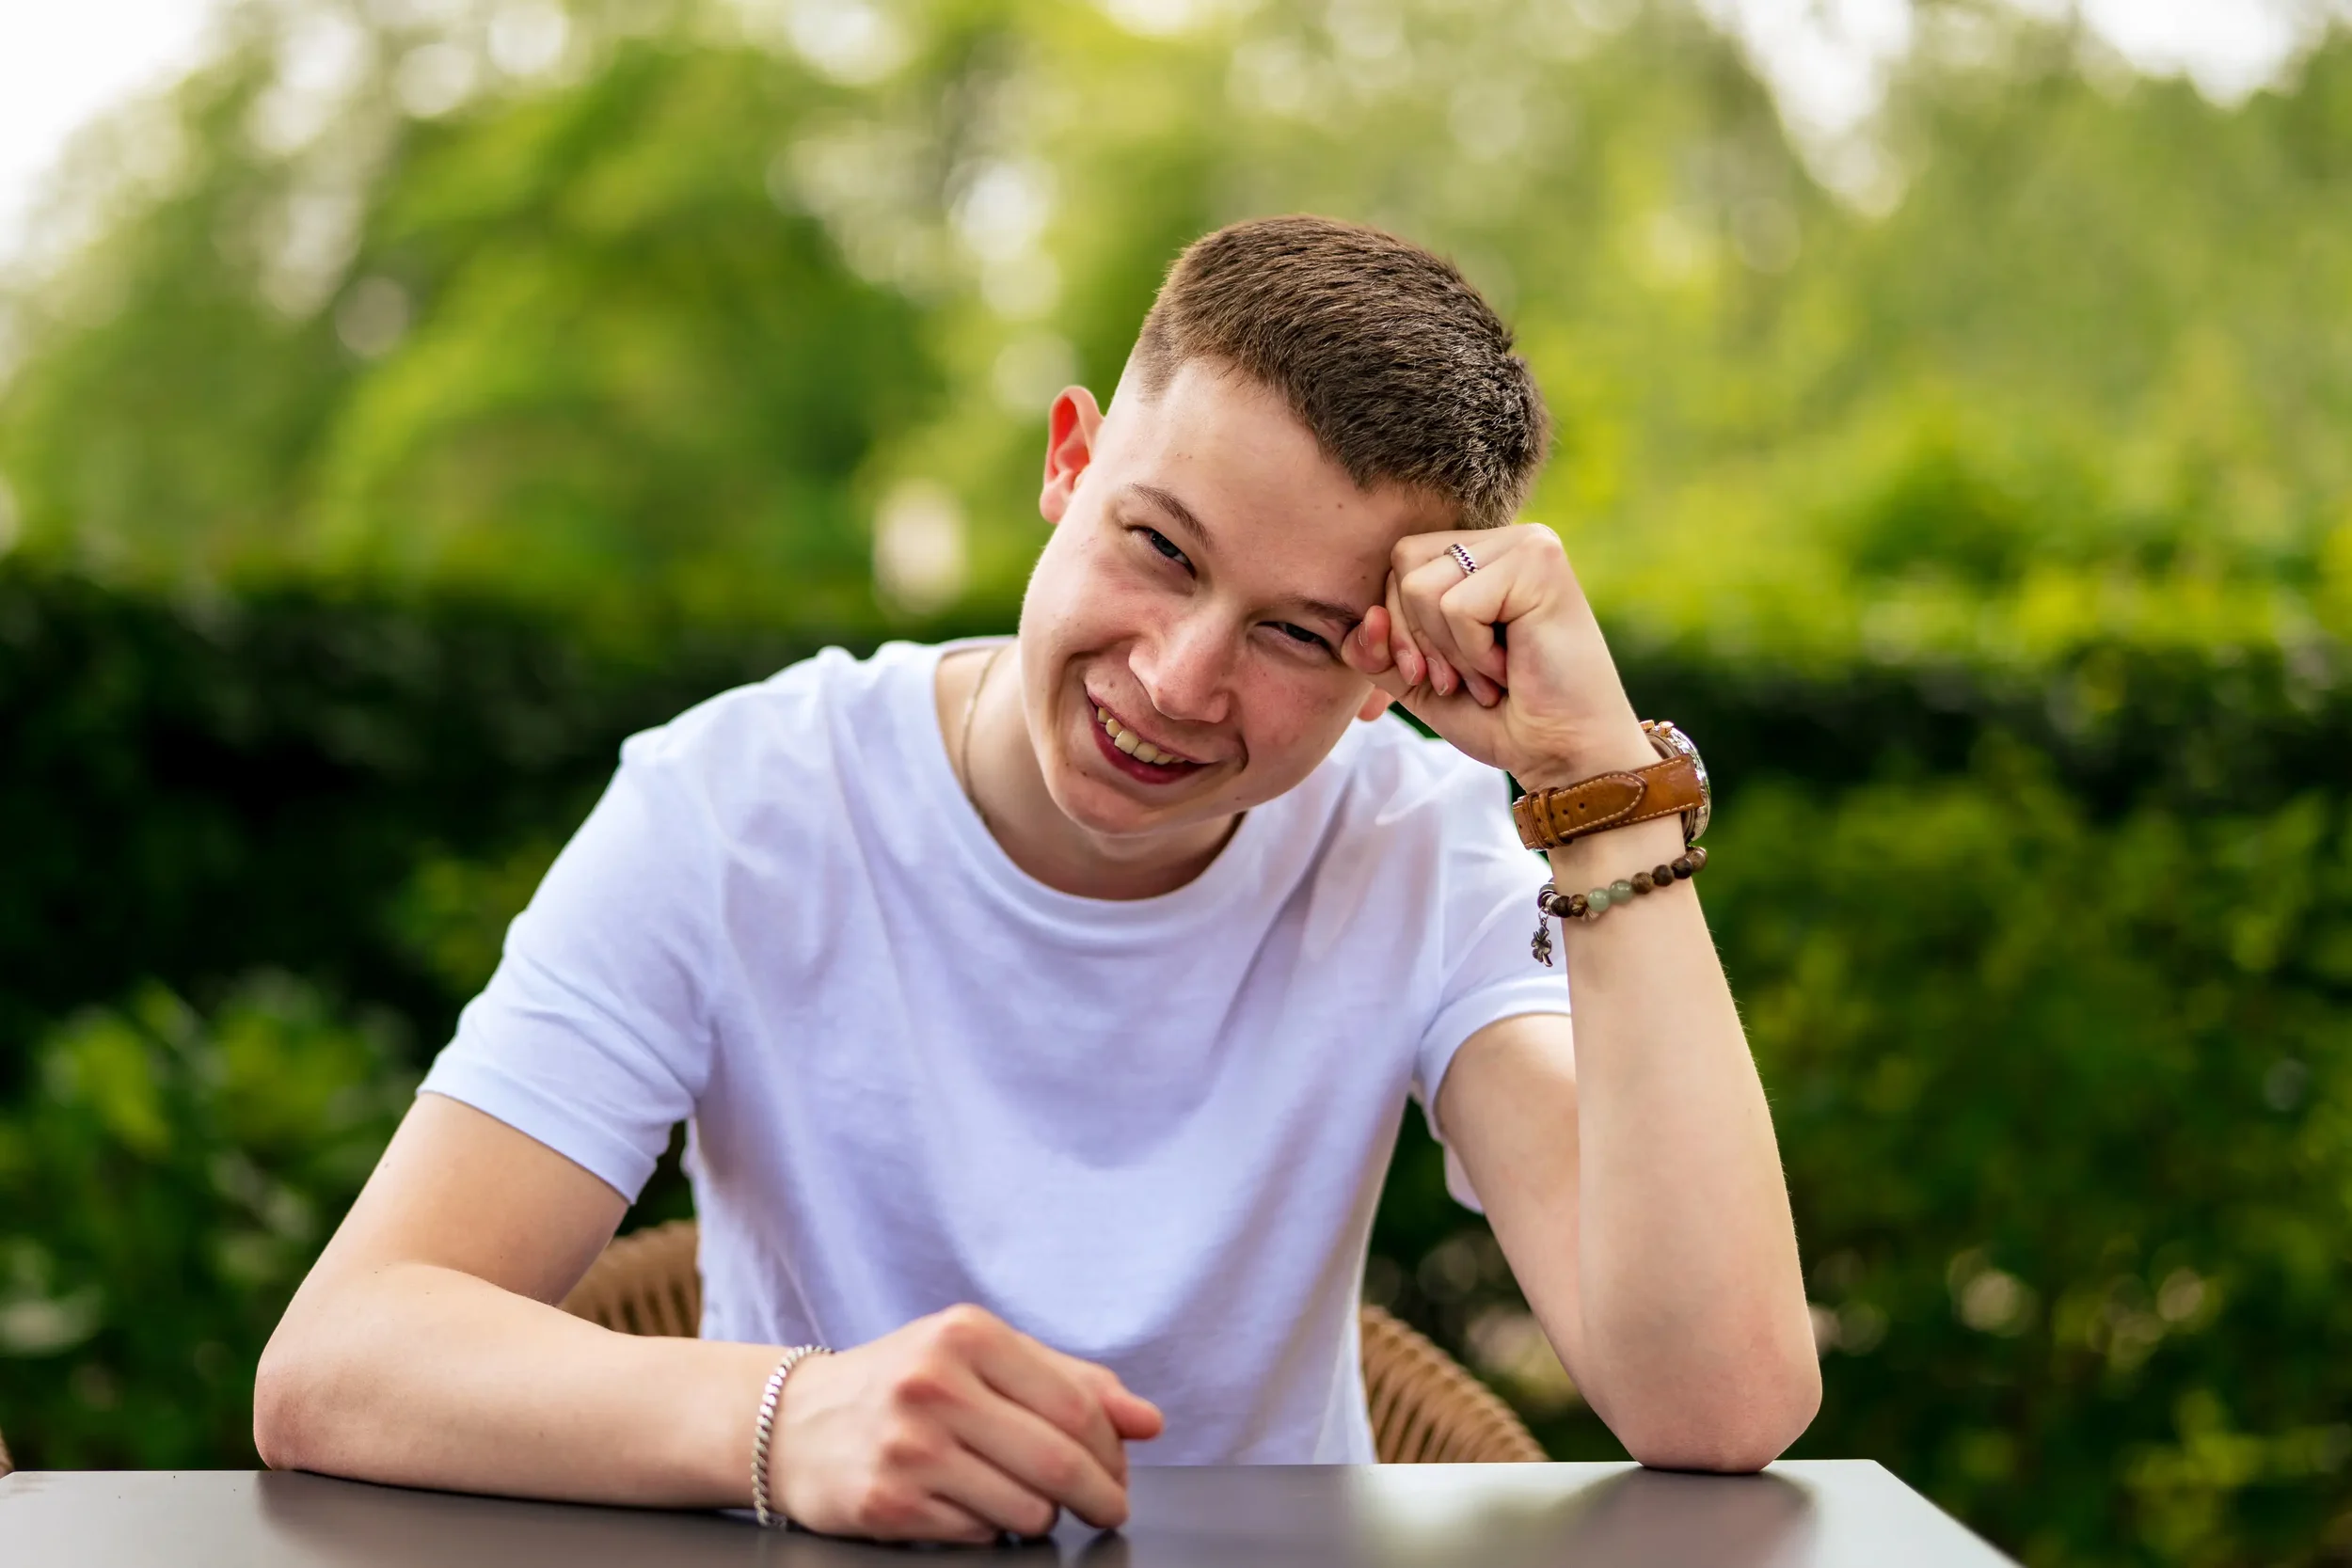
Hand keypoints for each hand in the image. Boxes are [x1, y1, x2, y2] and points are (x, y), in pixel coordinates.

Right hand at [767, 1304, 1163, 1542]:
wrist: (795, 1422)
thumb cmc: (904, 1383)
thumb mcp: (980, 1356)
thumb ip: (1068, 1380)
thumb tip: (1147, 1421)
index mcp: (965, 1334)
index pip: (1075, 1405)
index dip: (1112, 1449)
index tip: (1120, 1470)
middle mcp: (933, 1385)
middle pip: (1057, 1460)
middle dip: (1099, 1494)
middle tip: (1107, 1506)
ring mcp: (907, 1447)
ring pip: (1025, 1508)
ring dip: (1044, 1516)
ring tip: (1029, 1500)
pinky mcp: (887, 1503)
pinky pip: (978, 1534)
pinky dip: (992, 1530)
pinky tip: (973, 1505)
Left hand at [1343, 524, 1654, 788]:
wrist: (1565, 753)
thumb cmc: (1502, 717)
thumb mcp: (1419, 680)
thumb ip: (1377, 650)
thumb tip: (1364, 619)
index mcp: (1481, 556)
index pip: (1398, 565)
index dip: (1397, 629)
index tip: (1436, 677)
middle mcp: (1506, 539)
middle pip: (1403, 566)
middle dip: (1417, 639)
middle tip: (1463, 680)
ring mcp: (1527, 544)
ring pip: (1422, 586)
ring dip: (1449, 651)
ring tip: (1491, 675)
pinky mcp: (1540, 562)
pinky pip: (1456, 606)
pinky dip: (1474, 653)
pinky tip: (1511, 667)